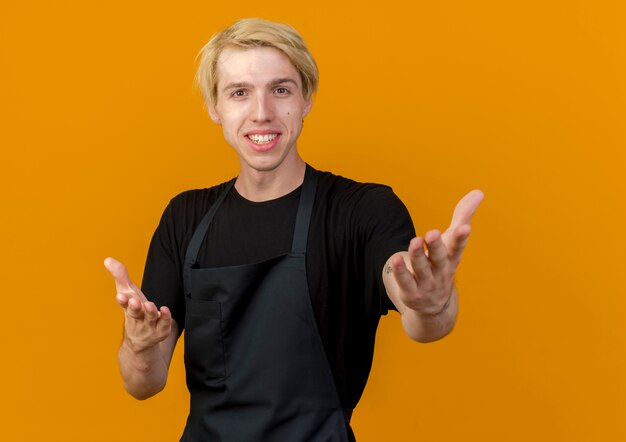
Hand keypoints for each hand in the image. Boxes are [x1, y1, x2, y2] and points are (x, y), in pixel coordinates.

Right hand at [104, 257, 171, 352]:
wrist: (140, 340)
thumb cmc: (135, 310)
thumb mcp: (128, 292)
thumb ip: (120, 276)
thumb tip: (107, 259)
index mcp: (128, 308)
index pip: (124, 304)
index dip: (122, 300)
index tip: (120, 295)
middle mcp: (137, 318)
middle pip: (134, 313)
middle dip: (134, 307)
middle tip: (134, 301)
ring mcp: (149, 326)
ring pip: (149, 319)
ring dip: (149, 312)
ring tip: (149, 305)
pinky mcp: (161, 331)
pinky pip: (163, 325)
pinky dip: (164, 318)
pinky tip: (165, 310)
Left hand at [390, 190, 483, 314]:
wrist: (435, 305)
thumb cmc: (443, 264)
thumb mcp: (452, 242)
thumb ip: (462, 216)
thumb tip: (479, 192)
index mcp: (451, 258)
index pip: (457, 247)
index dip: (461, 238)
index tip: (466, 228)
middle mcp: (440, 271)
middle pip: (439, 258)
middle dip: (436, 246)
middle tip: (432, 232)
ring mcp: (427, 283)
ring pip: (421, 268)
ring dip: (417, 255)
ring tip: (415, 241)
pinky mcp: (411, 292)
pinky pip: (405, 281)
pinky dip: (401, 271)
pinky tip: (395, 259)